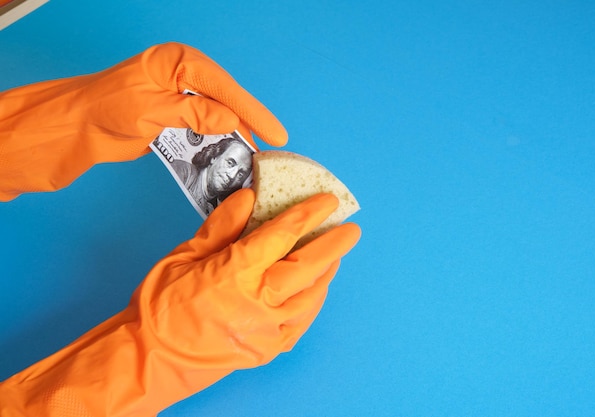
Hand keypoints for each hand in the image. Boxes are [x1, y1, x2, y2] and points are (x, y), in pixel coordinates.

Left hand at [0, 42, 286, 200]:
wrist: (76, 127)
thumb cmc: (104, 109)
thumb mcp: (150, 110)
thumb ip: (193, 115)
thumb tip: (230, 122)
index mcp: (177, 62)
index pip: (222, 86)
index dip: (251, 110)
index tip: (275, 132)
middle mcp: (183, 75)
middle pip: (226, 99)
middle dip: (248, 122)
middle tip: (272, 145)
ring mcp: (180, 96)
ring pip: (218, 114)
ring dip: (235, 134)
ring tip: (256, 154)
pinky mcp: (176, 116)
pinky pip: (205, 127)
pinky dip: (218, 141)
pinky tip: (231, 154)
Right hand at [0, 190, 360, 415]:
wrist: (150, 359)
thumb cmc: (159, 307)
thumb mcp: (182, 257)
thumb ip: (220, 227)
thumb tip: (248, 199)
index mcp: (234, 274)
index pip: (281, 236)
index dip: (306, 215)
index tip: (326, 201)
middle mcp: (257, 303)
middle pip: (307, 267)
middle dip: (332, 245)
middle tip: (351, 229)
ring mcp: (266, 330)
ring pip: (310, 296)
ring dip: (326, 272)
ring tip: (335, 255)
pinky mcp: (267, 349)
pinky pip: (301, 322)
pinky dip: (314, 302)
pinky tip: (317, 289)